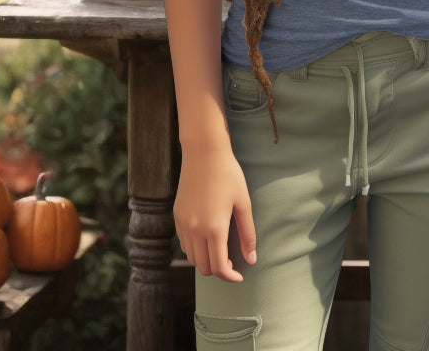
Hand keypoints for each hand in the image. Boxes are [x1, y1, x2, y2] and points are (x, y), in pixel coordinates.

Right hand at [174, 145, 256, 282]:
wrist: (204, 152)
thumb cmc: (228, 174)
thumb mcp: (243, 203)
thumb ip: (248, 234)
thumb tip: (252, 259)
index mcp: (214, 228)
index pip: (219, 267)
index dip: (230, 277)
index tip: (239, 276)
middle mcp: (195, 230)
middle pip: (204, 267)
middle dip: (218, 269)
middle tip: (232, 260)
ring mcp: (183, 223)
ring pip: (191, 257)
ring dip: (205, 260)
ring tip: (220, 248)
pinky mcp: (176, 216)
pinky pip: (184, 243)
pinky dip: (194, 248)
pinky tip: (206, 236)